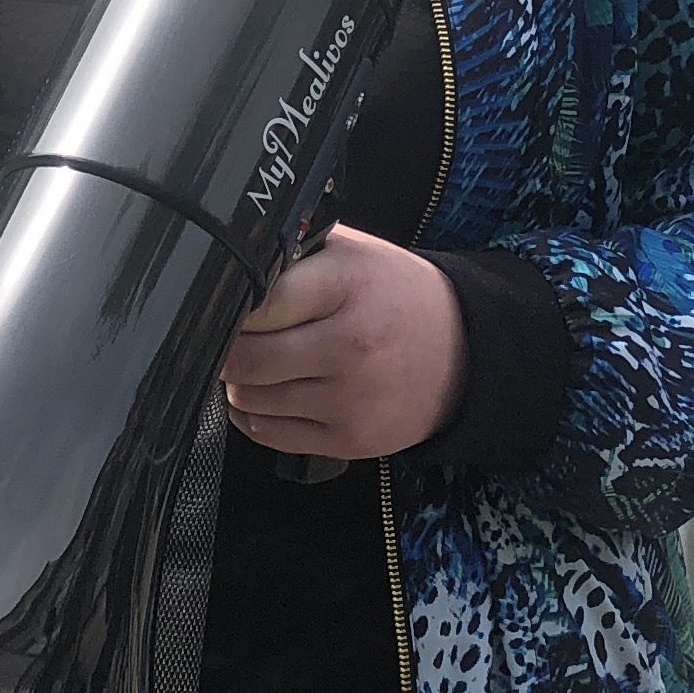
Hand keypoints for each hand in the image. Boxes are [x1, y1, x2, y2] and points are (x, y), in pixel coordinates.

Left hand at [221, 227, 464, 463]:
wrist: (465, 353)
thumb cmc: (397, 297)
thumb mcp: (355, 253)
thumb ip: (296, 254)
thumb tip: (228, 267)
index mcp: (349, 285)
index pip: (259, 302)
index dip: (235, 305)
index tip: (231, 305)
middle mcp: (351, 344)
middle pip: (246, 358)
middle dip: (229, 348)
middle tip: (233, 338)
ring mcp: (350, 399)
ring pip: (250, 399)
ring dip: (239, 383)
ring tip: (258, 364)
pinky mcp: (349, 439)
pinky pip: (268, 434)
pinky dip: (254, 415)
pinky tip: (269, 394)